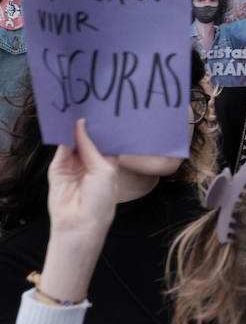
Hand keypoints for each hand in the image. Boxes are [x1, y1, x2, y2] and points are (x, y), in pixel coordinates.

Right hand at [41, 120, 118, 303]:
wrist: (80, 223)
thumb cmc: (101, 199)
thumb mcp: (102, 169)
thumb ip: (91, 147)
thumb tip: (81, 123)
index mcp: (108, 159)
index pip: (106, 137)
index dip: (106, 123)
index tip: (107, 106)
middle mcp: (91, 159)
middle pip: (89, 135)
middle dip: (89, 122)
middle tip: (89, 101)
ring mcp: (74, 162)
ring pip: (73, 139)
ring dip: (73, 126)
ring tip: (75, 106)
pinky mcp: (59, 167)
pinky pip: (60, 148)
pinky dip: (61, 135)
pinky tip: (63, 122)